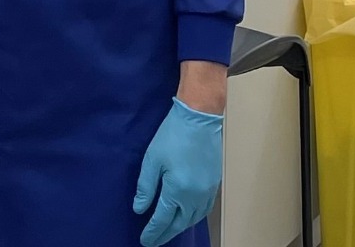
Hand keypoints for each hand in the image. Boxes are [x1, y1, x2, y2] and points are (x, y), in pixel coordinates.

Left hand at [134, 99, 224, 246]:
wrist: (200, 119)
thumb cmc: (172, 136)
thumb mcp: (152, 160)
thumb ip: (146, 187)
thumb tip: (140, 209)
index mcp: (178, 191)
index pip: (164, 219)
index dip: (154, 231)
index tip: (145, 241)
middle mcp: (196, 196)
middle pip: (181, 223)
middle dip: (166, 233)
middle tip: (155, 241)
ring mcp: (208, 191)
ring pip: (194, 218)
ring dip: (181, 227)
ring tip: (169, 231)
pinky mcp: (214, 184)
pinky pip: (204, 209)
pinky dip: (193, 217)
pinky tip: (187, 216)